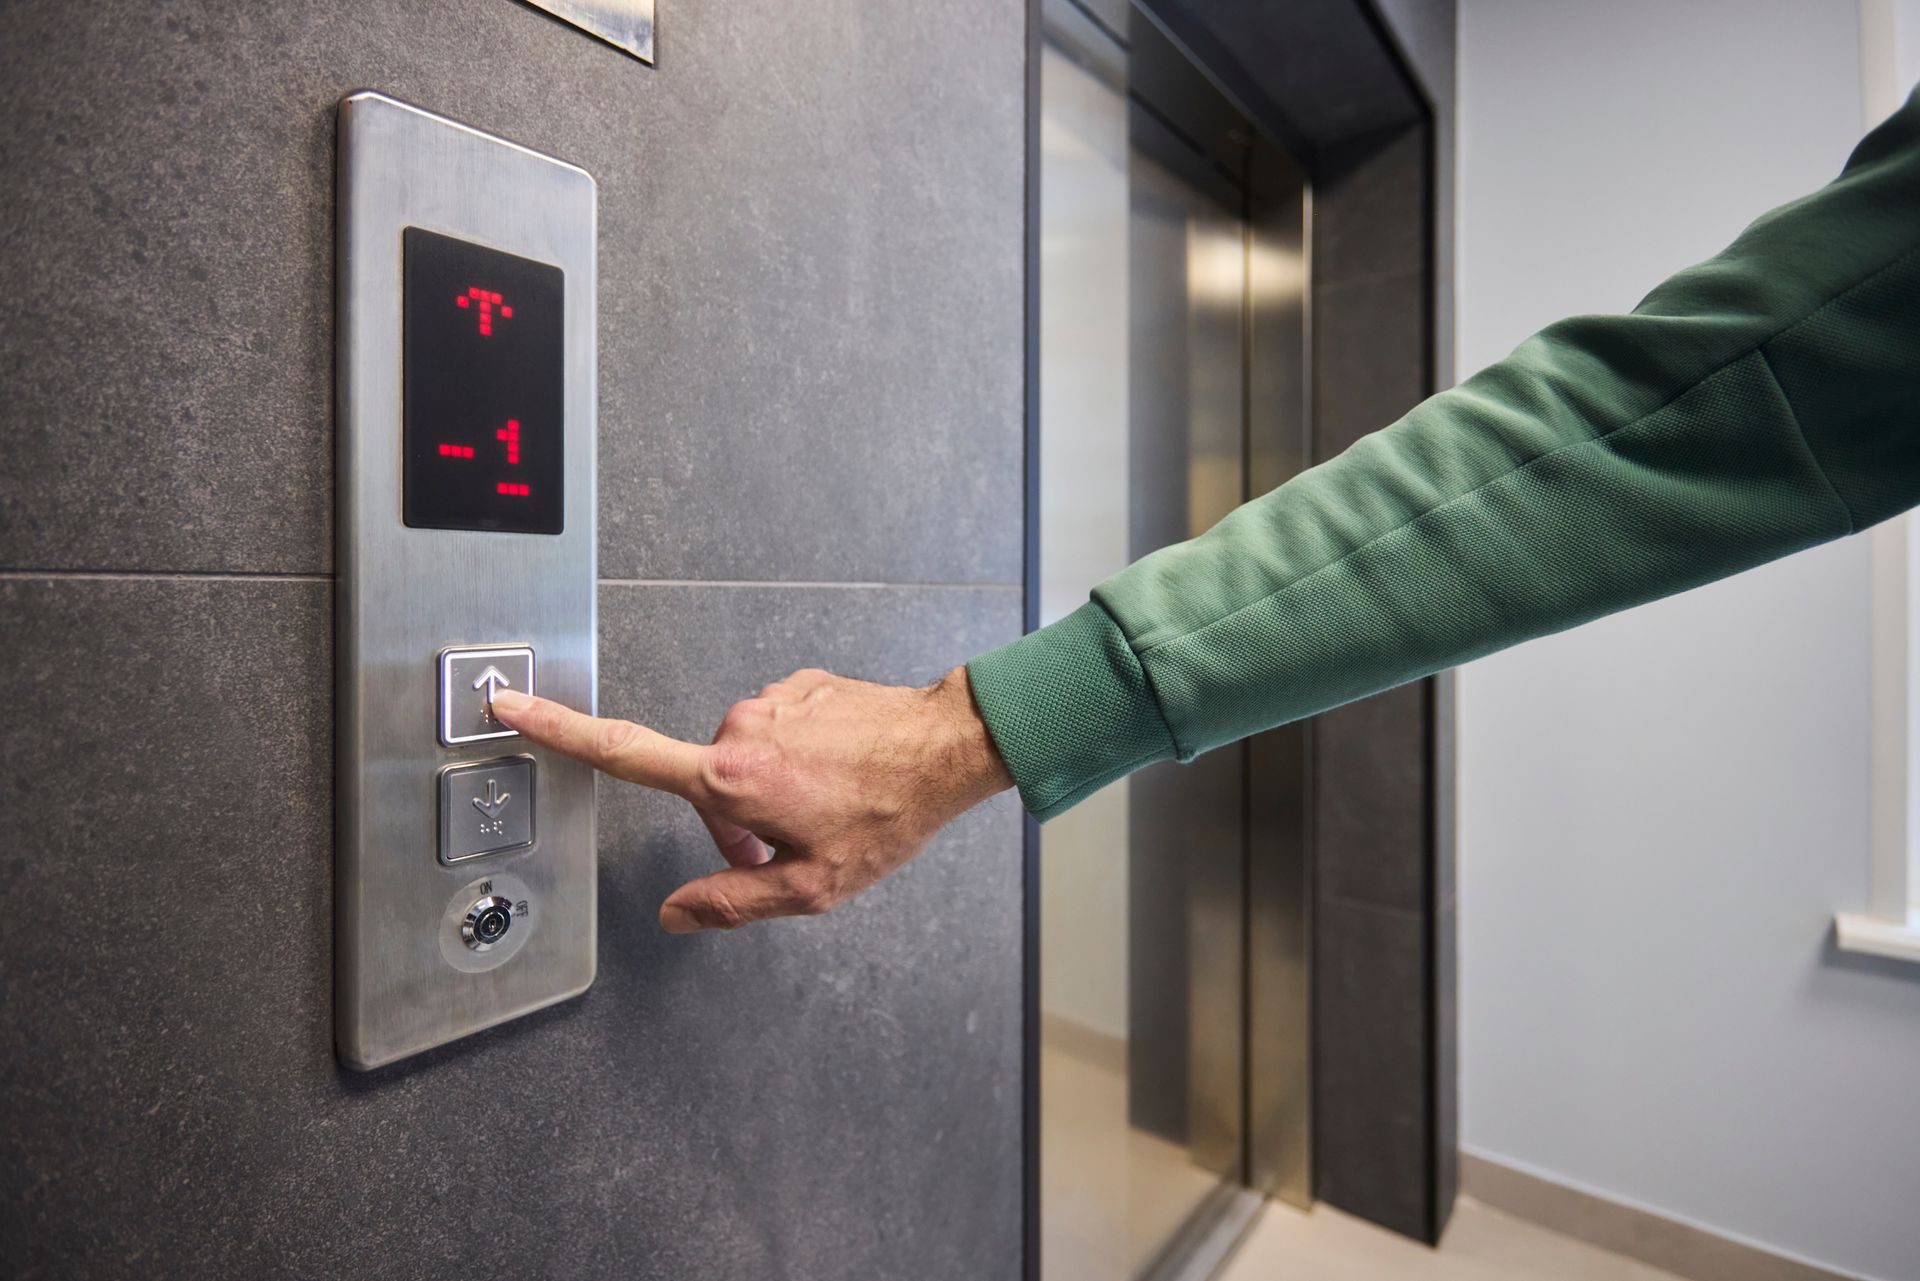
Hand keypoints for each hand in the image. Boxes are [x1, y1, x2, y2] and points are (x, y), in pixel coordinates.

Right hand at [488, 667, 1013, 932]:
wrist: (947, 747)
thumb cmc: (888, 814)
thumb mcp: (811, 886)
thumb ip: (731, 902)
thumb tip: (674, 916)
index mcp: (730, 776)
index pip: (623, 752)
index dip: (558, 731)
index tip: (508, 704)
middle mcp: (740, 727)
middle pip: (701, 785)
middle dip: (731, 823)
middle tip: (788, 847)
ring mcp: (771, 700)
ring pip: (741, 760)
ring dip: (765, 792)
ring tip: (824, 810)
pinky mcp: (799, 684)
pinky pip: (776, 732)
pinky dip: (794, 760)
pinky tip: (836, 775)